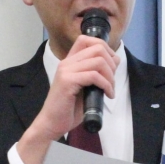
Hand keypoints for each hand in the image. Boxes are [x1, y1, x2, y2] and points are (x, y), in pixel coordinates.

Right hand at [16, 36, 116, 163]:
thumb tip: (113, 66)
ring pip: (98, 61)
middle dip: (112, 63)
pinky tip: (107, 94)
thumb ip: (94, 74)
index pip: (87, 40)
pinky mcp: (67, 81)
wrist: (51, 123)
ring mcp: (66, 71)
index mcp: (70, 62)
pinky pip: (94, 76)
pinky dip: (106, 85)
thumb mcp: (84, 87)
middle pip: (97, 47)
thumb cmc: (68, 109)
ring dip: (110, 76)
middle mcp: (67, 62)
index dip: (105, 49)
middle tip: (111, 81)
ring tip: (110, 89)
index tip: (111, 67)